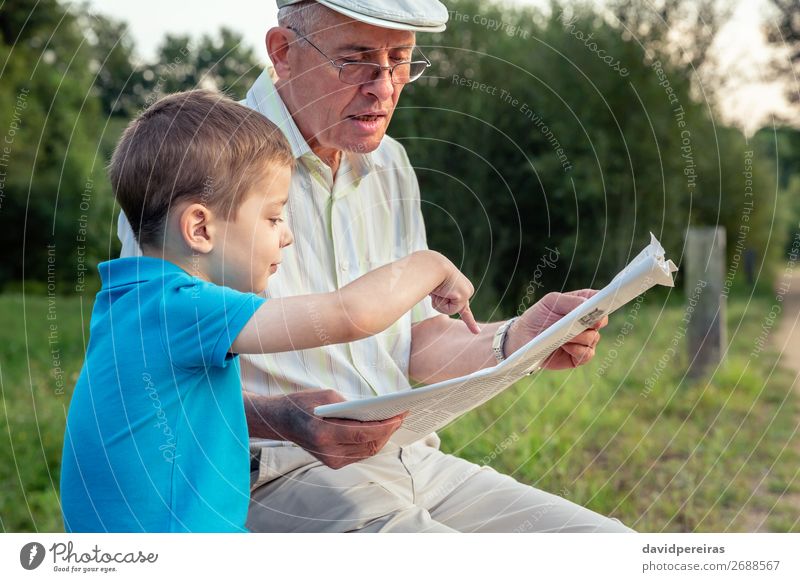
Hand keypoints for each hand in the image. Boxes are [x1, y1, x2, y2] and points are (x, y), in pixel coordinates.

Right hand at [279, 389, 406, 469]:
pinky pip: (360, 454)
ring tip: (395, 422)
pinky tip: (381, 430)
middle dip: (388, 431)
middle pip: (368, 445)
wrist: (281, 421)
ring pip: (367, 452)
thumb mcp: (328, 397)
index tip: (400, 415)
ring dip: (383, 438)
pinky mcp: (334, 463)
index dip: (385, 426)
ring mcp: (331, 461)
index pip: (363, 434)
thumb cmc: (304, 404)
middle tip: (402, 416)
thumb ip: (353, 406)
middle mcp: (329, 452)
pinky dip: (372, 442)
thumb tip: (379, 411)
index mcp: (324, 434)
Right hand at [429, 258, 480, 333]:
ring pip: (449, 310)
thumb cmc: (429, 275)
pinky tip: (441, 290)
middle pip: (451, 310)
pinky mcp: (463, 296)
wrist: (431, 265)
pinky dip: (441, 302)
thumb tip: (423, 301)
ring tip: (438, 288)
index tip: (477, 332)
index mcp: (462, 289)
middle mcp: (467, 290)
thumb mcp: (435, 289)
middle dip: (440, 303)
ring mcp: (467, 293)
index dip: (470, 322)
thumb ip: (439, 299)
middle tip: (438, 289)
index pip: (465, 309)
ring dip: (439, 302)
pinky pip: (449, 309)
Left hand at [504, 289, 606, 369]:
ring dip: (578, 337)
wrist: (521, 340)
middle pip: (601, 320)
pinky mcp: (579, 356)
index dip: (602, 303)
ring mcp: (584, 339)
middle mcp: (586, 322)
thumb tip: (588, 304)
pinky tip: (564, 347)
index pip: (599, 300)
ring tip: (562, 336)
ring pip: (594, 338)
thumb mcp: (550, 302)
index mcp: (580, 305)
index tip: (598, 306)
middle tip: (577, 322)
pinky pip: (587, 354)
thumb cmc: (536, 317)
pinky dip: (577, 350)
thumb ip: (571, 301)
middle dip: (590, 322)